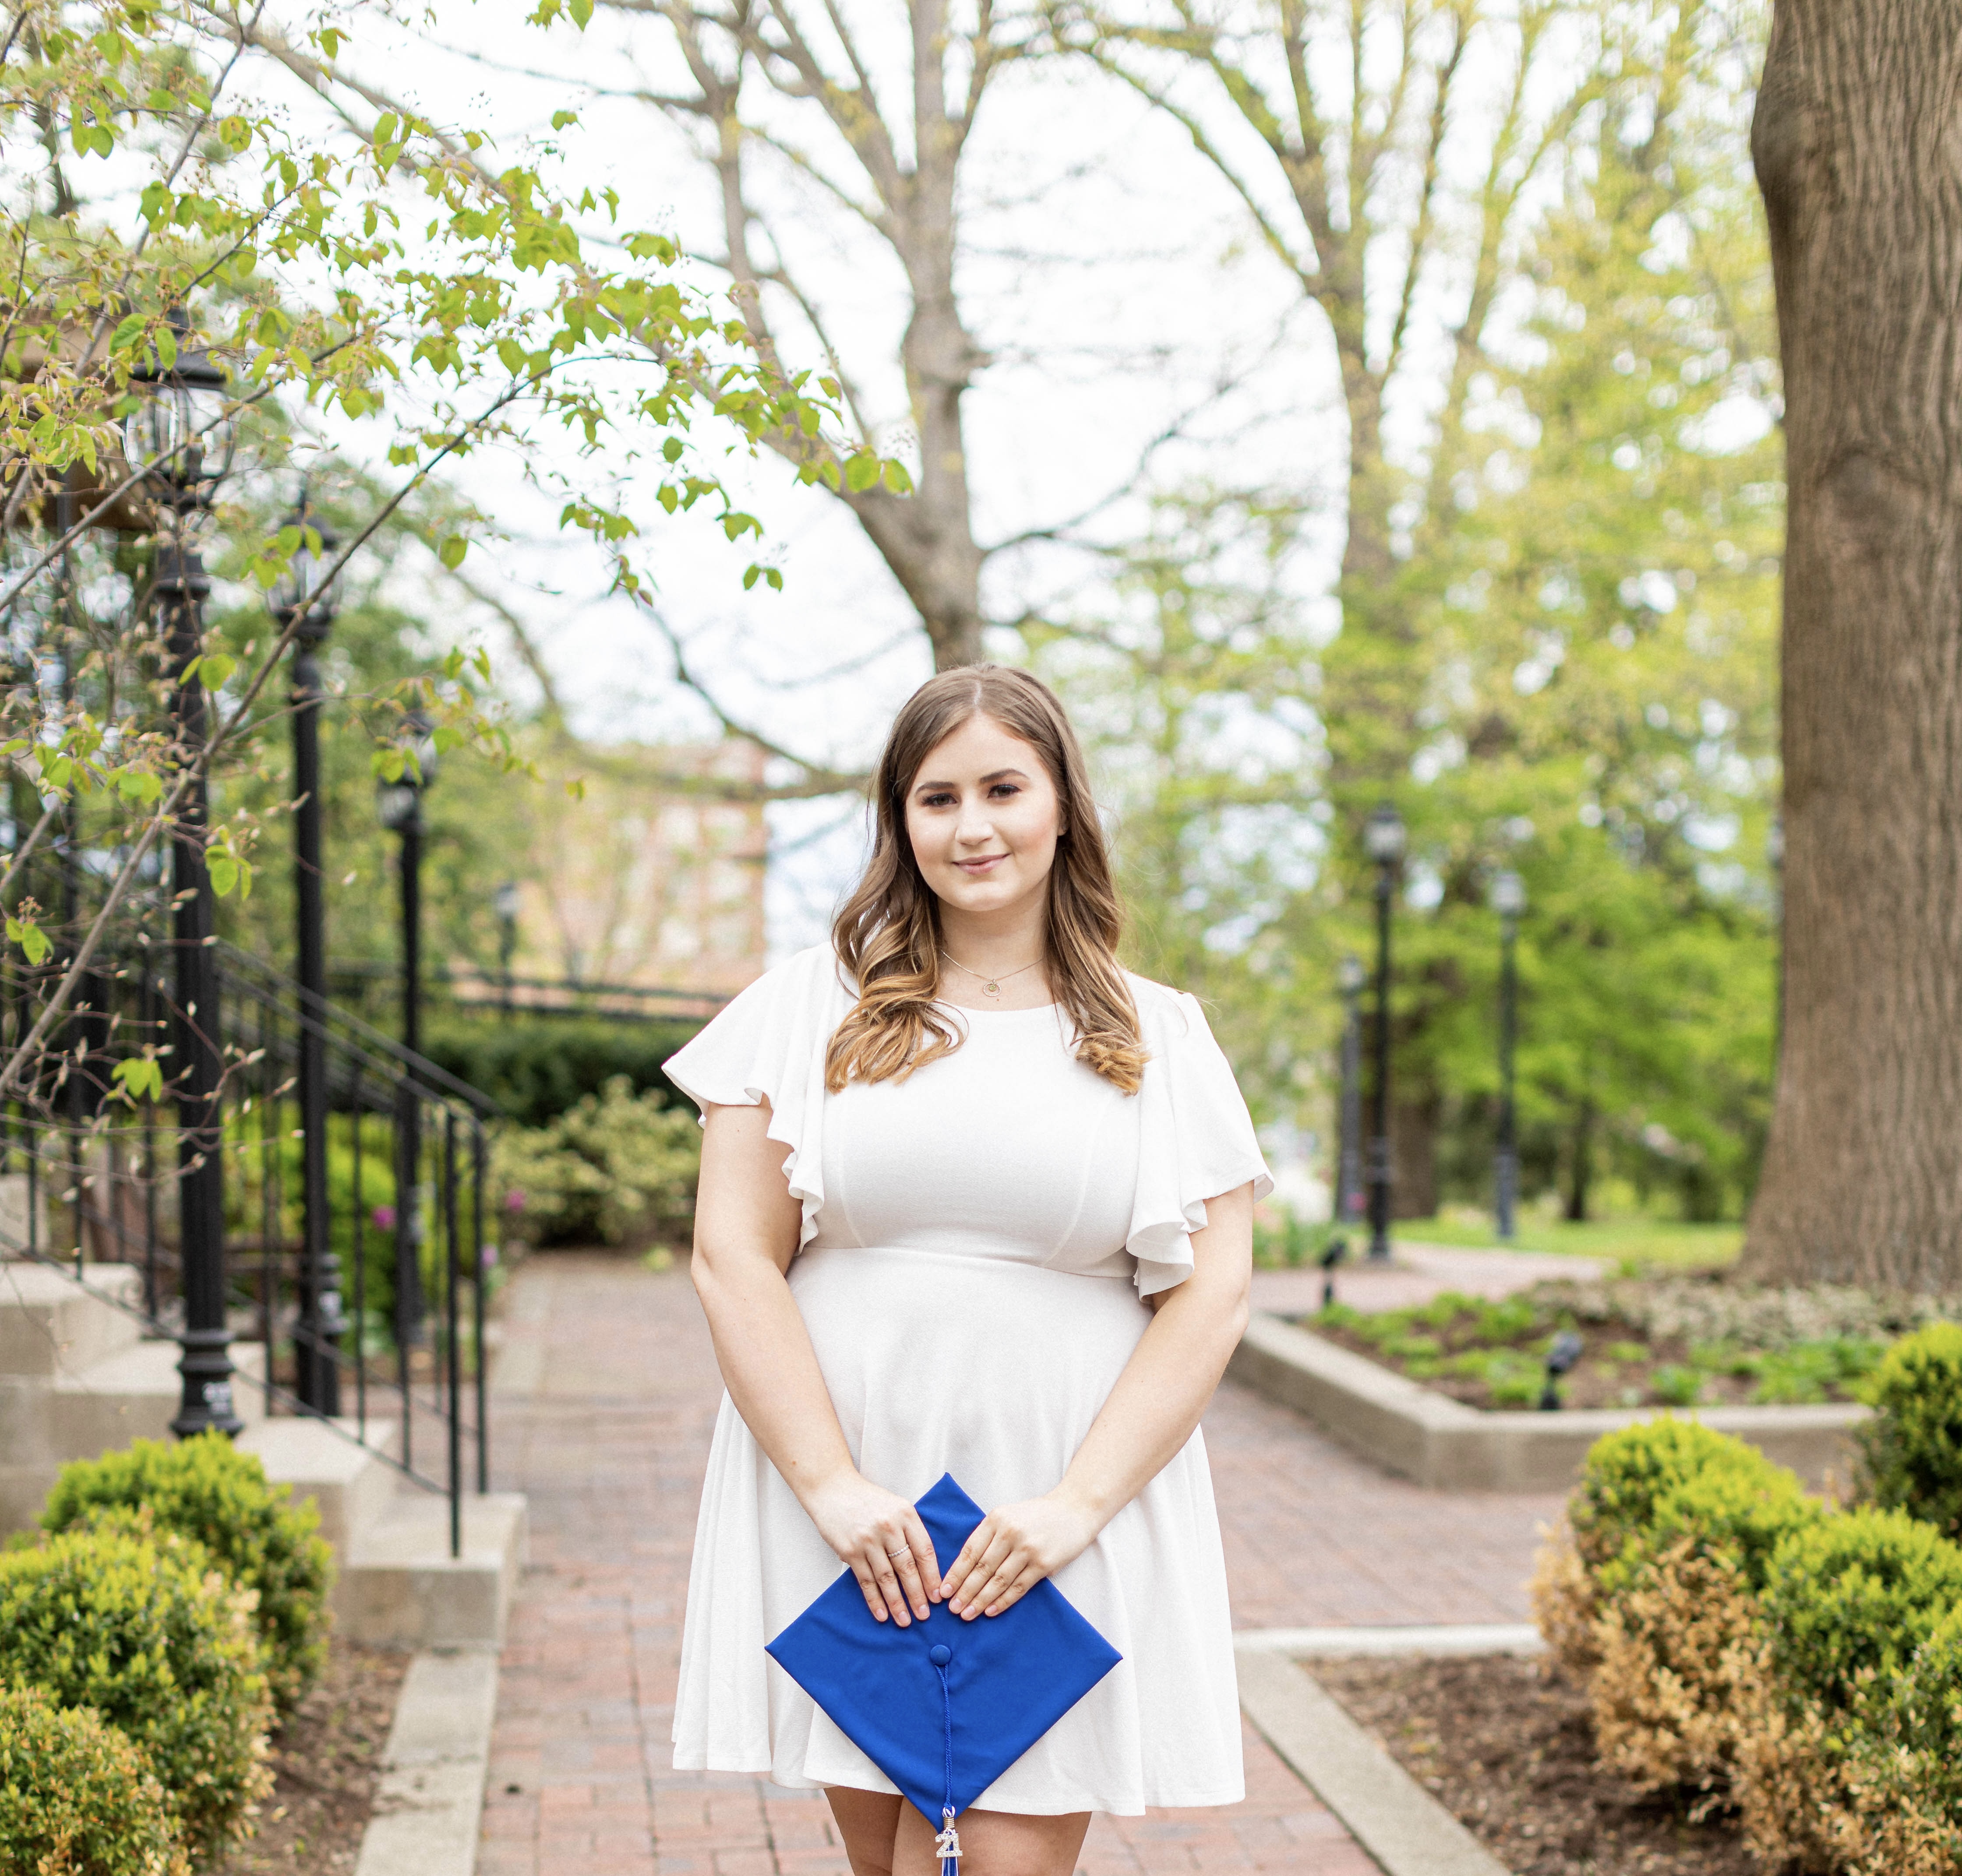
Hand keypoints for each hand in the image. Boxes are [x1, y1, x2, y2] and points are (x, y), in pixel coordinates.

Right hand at [804, 1471, 942, 1625]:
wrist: (832, 1488)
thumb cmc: (867, 1500)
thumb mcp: (895, 1506)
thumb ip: (909, 1530)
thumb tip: (924, 1567)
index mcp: (906, 1514)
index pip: (925, 1551)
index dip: (932, 1576)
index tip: (938, 1596)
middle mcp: (889, 1527)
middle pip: (908, 1568)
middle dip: (917, 1595)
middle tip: (924, 1615)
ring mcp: (868, 1539)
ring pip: (887, 1578)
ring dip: (897, 1603)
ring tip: (905, 1621)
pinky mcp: (849, 1550)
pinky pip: (866, 1580)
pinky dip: (874, 1600)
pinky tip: (881, 1614)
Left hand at [940, 1493, 1100, 1620]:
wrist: (1073, 1510)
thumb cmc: (1037, 1515)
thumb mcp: (1008, 1515)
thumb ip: (988, 1536)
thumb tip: (964, 1569)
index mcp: (996, 1518)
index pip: (970, 1551)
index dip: (955, 1574)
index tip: (944, 1591)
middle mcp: (1010, 1532)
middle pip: (981, 1569)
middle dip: (964, 1591)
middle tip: (953, 1609)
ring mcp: (1028, 1548)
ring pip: (998, 1581)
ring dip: (980, 1600)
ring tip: (967, 1614)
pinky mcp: (1044, 1564)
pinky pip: (1018, 1587)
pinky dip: (1003, 1601)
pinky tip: (990, 1611)